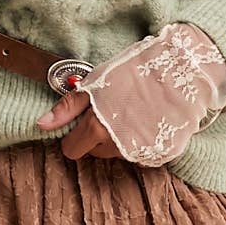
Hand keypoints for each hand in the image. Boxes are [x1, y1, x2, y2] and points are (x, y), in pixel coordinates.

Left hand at [36, 24, 225, 167]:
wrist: (184, 69)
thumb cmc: (136, 70)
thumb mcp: (96, 83)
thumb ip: (68, 108)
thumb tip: (42, 125)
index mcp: (97, 129)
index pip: (72, 150)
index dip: (75, 135)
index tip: (85, 121)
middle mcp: (118, 147)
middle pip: (95, 153)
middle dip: (98, 136)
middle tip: (113, 110)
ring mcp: (142, 154)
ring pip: (118, 154)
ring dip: (120, 139)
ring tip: (134, 111)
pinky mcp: (162, 155)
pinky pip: (141, 154)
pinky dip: (142, 141)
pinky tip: (150, 119)